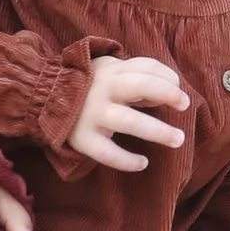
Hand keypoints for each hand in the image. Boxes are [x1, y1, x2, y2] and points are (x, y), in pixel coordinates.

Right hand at [69, 53, 189, 171]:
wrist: (42, 99)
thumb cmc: (86, 86)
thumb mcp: (107, 71)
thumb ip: (134, 76)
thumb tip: (169, 89)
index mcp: (110, 71)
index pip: (144, 67)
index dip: (166, 76)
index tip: (180, 89)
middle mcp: (101, 90)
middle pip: (139, 85)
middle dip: (166, 94)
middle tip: (186, 105)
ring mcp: (91, 115)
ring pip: (128, 121)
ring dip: (157, 130)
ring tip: (178, 139)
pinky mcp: (82, 139)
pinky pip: (107, 152)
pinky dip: (126, 160)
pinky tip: (143, 163)